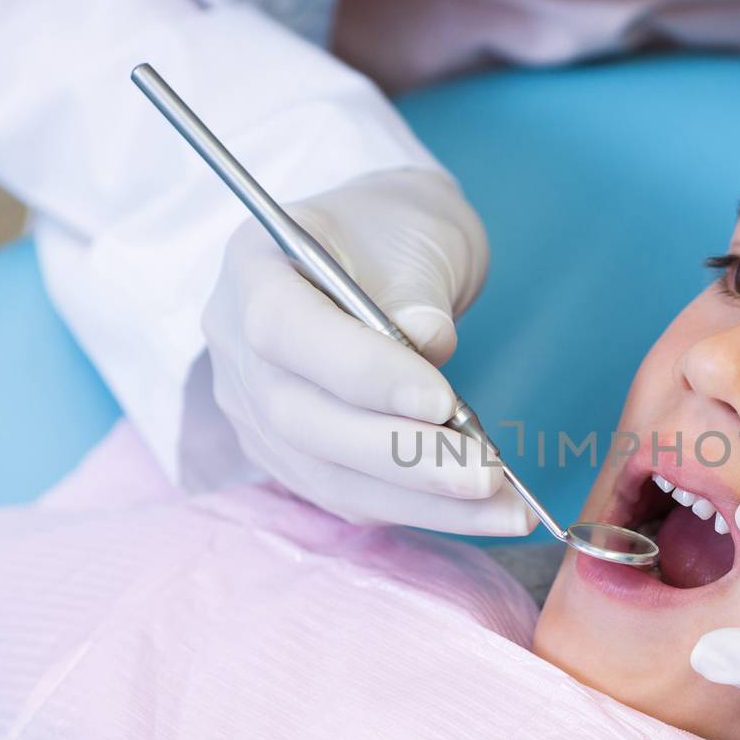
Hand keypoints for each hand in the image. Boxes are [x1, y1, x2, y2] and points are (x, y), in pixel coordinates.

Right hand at [203, 168, 531, 534]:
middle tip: (485, 474)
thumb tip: (428, 342)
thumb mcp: (418, 234)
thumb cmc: (398, 230)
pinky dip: (414, 506)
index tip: (440, 400)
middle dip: (400, 455)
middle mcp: (234, 344)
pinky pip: (345, 494)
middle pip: (301, 419)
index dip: (360, 373)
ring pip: (326, 473)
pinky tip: (476, 509)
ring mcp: (254, 408)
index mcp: (253, 268)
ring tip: (504, 508)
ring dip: (420, 499)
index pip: (286, 331)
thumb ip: (417, 290)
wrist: (383, 251)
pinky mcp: (287, 455)